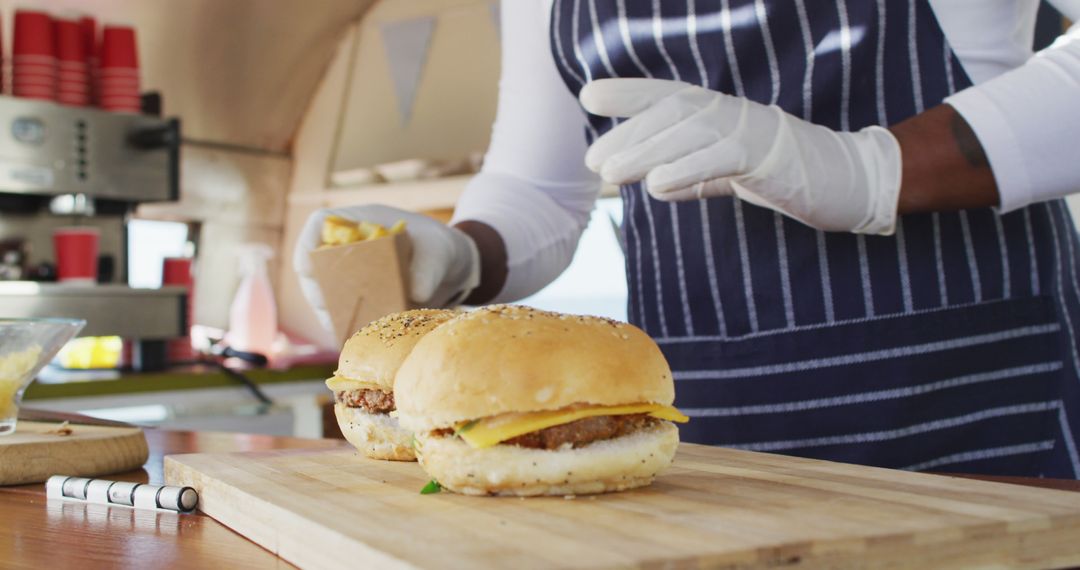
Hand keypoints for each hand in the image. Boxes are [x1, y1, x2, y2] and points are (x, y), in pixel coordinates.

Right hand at [293, 205, 479, 330]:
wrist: (451, 271)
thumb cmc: (439, 249)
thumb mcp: (439, 251)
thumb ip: (429, 267)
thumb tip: (418, 292)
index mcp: (360, 222)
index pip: (320, 224)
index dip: (308, 247)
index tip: (312, 271)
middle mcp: (347, 249)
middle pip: (314, 267)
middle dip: (318, 292)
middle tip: (331, 313)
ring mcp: (350, 277)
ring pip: (325, 296)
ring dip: (331, 315)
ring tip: (346, 331)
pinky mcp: (360, 302)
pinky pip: (344, 315)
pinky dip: (347, 327)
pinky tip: (356, 340)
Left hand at [580, 78, 901, 233]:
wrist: (849, 180)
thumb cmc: (785, 175)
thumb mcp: (730, 175)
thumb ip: (694, 176)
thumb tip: (655, 184)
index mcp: (719, 113)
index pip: (667, 95)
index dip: (629, 93)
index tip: (589, 96)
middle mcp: (731, 112)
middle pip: (671, 115)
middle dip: (628, 135)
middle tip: (592, 162)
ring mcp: (751, 130)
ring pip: (689, 134)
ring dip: (645, 153)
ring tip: (609, 174)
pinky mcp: (769, 157)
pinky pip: (721, 159)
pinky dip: (686, 171)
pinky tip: (656, 187)